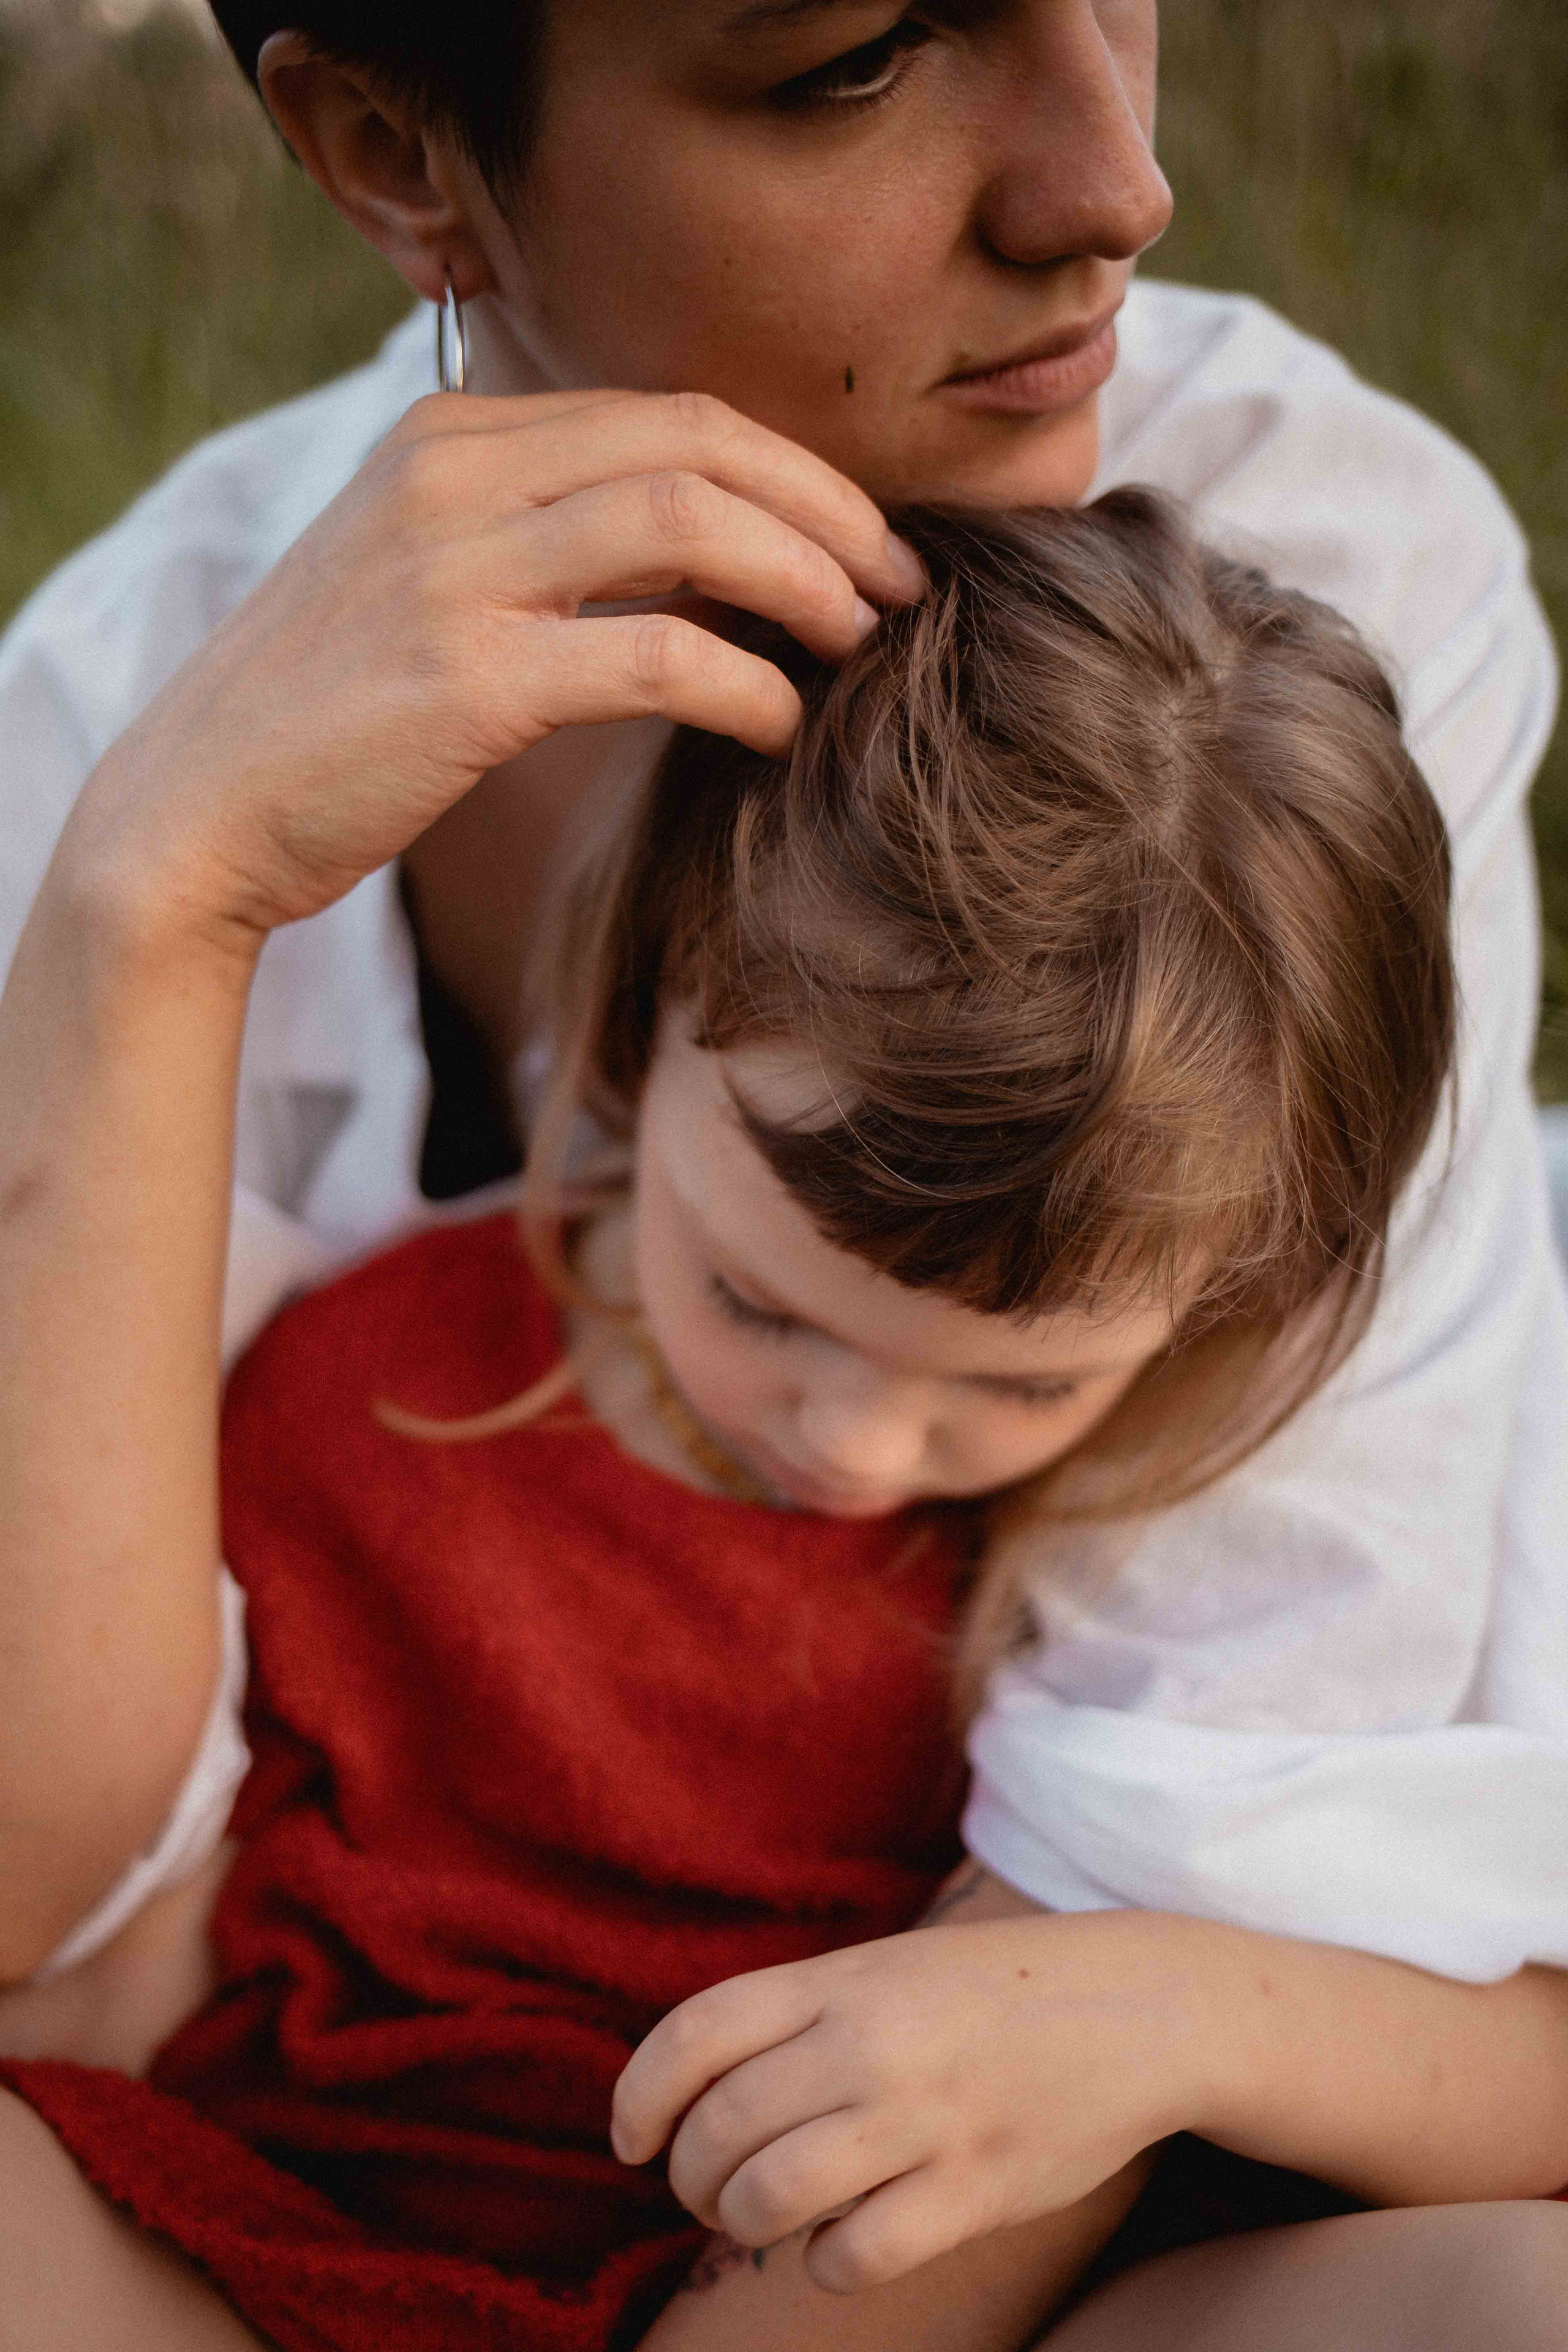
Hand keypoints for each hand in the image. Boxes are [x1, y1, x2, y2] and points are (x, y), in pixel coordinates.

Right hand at [66, 388, 924, 957]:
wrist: (200, 808)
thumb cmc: (332, 715)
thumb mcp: (427, 582)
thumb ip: (546, 542)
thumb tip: (712, 556)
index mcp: (448, 440)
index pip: (667, 412)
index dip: (790, 471)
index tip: (860, 541)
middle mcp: (451, 477)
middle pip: (697, 441)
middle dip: (825, 510)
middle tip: (900, 585)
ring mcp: (454, 569)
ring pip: (688, 518)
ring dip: (804, 578)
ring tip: (861, 641)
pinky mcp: (468, 676)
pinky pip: (657, 652)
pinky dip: (745, 684)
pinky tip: (779, 726)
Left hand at [612, 1911, 1211, 2293]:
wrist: (1136, 2004)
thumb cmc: (991, 1992)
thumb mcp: (886, 1968)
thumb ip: (799, 2017)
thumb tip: (693, 2096)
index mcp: (840, 1978)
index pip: (693, 2034)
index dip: (639, 2096)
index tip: (632, 2140)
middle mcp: (870, 2043)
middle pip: (718, 2130)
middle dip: (689, 2178)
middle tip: (706, 2187)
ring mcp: (924, 2117)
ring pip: (770, 2198)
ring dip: (742, 2222)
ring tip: (761, 2215)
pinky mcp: (976, 2190)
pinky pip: (855, 2255)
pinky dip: (826, 2262)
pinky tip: (842, 2240)